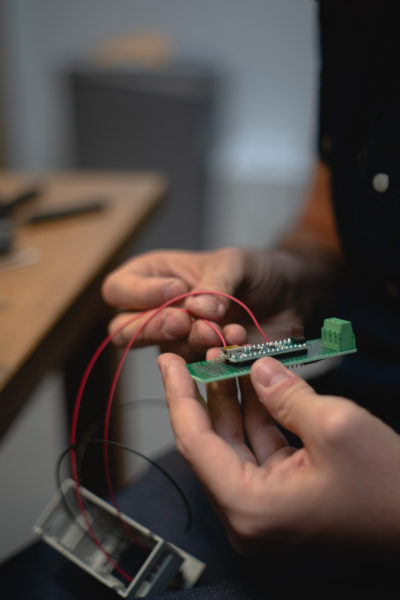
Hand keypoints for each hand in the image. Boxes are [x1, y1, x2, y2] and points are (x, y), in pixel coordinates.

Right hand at [102, 248, 292, 357]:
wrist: (288, 296)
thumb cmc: (253, 271)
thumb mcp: (235, 263)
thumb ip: (216, 283)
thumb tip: (198, 310)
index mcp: (154, 276)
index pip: (118, 289)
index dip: (139, 294)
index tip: (176, 289)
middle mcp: (158, 311)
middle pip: (123, 330)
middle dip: (154, 327)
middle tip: (183, 321)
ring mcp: (178, 341)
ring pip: (163, 352)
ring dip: (195, 341)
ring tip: (225, 329)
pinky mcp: (202, 363)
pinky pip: (198, 369)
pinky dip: (219, 357)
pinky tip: (239, 340)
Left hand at [158, 352, 399, 554]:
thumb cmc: (387, 487)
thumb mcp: (334, 426)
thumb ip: (285, 394)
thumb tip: (258, 368)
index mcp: (250, 507)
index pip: (194, 442)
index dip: (179, 395)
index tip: (167, 361)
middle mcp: (249, 514)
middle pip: (211, 442)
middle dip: (208, 391)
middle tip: (201, 351)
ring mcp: (266, 508)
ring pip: (235, 442)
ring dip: (234, 398)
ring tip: (228, 357)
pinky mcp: (283, 497)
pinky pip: (259, 448)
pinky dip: (257, 414)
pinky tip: (257, 381)